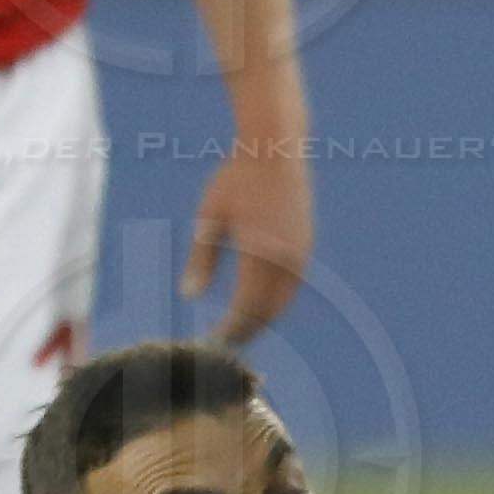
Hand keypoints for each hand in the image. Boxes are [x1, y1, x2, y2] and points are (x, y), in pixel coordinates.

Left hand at [182, 139, 313, 345]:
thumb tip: (188, 296)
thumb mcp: (209, 218)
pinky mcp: (305, 245)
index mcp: (260, 253)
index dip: (229, 332)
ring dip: (262, 319)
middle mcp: (285, 258)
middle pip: (269, 312)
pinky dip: (275, 301)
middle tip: (222, 346)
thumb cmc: (235, 178)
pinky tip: (256, 302)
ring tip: (238, 329)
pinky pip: (292, 285)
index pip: (246, 309)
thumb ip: (201, 259)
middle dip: (246, 332)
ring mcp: (300, 252)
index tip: (210, 343)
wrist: (276, 147)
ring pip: (284, 302)